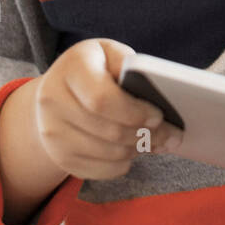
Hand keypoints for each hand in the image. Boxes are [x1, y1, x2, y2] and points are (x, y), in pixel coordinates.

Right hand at [34, 38, 180, 180]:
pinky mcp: (60, 157)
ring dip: (139, 149)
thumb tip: (155, 92)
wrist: (56, 92)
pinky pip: (101, 170)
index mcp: (70, 70)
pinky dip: (124, 163)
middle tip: (173, 135)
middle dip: (147, 135)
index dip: (134, 112)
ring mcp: (52, 133)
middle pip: (109, 131)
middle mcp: (52, 102)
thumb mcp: (110, 53)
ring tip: (157, 141)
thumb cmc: (93, 69)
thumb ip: (130, 66)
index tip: (159, 116)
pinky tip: (135, 150)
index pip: (102, 100)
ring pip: (108, 153)